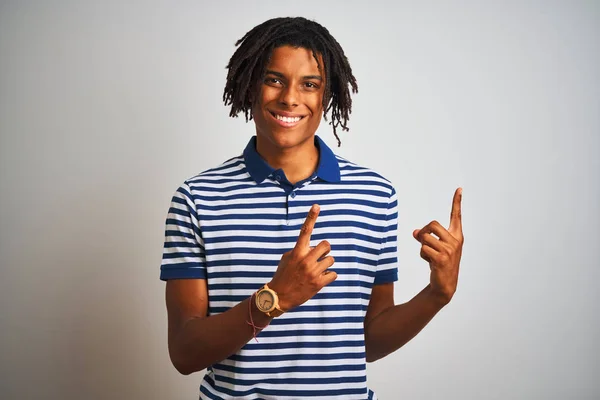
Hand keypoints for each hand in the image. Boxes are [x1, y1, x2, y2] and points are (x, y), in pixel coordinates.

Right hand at [268, 204, 336, 310]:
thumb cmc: (283, 275)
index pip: (305, 231)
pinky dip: (329, 276)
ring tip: (317, 270)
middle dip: (325, 250)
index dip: (311, 217)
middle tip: (319, 256)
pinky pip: (333, 274)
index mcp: (297, 252)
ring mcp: (312, 272)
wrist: (279, 297)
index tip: (317, 206)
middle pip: (326, 245)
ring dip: (326, 264)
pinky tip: (320, 279)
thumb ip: (299, 250)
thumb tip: (313, 247)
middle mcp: (305, 260)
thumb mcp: (287, 258)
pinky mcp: (318, 283)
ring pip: (331, 260)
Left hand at [413, 188, 463, 304]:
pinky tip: (430, 263)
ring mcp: (450, 250)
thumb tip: (415, 232)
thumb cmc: (439, 263)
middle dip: (423, 232)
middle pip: (432, 224)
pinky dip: (422, 255)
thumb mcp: (434, 247)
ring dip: (422, 245)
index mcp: (456, 236)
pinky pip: (423, 248)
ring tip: (429, 255)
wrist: (444, 284)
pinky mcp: (442, 258)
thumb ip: (426, 237)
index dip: (457, 202)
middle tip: (422, 241)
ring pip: (425, 237)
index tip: (459, 189)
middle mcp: (455, 241)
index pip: (456, 216)